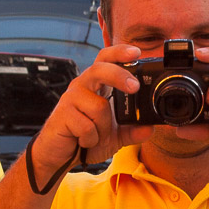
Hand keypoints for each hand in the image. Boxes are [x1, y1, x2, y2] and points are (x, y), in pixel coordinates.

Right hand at [29, 44, 152, 178]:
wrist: (59, 156)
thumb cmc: (84, 139)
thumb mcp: (115, 136)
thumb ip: (132, 131)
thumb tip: (149, 127)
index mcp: (96, 86)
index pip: (105, 60)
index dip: (119, 52)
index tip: (136, 52)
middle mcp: (83, 87)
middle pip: (99, 69)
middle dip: (119, 75)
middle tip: (134, 87)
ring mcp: (71, 99)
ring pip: (99, 107)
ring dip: (103, 129)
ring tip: (95, 136)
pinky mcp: (62, 114)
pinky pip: (87, 126)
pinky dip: (91, 139)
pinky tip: (83, 141)